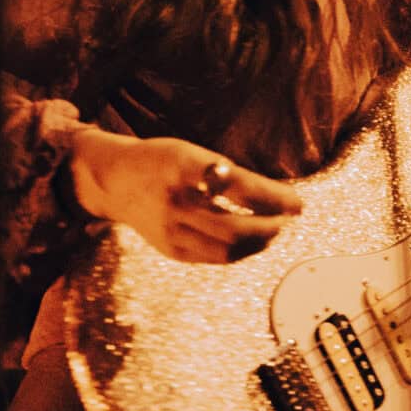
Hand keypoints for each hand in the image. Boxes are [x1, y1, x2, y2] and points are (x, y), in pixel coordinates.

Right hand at [66, 127, 303, 264]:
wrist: (114, 181)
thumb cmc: (160, 162)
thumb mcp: (190, 153)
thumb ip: (226, 174)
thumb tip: (275, 197)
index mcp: (181, 168)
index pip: (237, 186)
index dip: (272, 197)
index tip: (297, 202)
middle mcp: (174, 202)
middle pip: (234, 227)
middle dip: (270, 227)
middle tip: (289, 219)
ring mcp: (170, 232)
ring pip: (227, 250)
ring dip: (259, 243)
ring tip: (275, 229)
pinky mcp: (171, 250)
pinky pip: (214, 258)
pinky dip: (240, 251)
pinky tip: (253, 241)